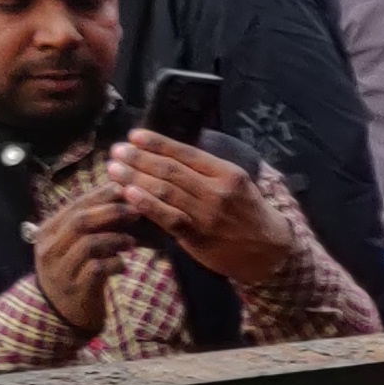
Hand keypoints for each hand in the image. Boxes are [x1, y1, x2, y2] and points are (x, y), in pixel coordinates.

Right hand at [30, 186, 139, 331]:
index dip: (101, 195)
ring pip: (89, 244)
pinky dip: (115, 263)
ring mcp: (60, 271)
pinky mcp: (76, 290)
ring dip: (116, 239)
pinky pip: (98, 269)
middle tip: (136, 212)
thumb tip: (121, 193)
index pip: (75, 206)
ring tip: (130, 243)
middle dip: (112, 212)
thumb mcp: (75, 245)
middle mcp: (49, 250)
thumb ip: (90, 223)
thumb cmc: (74, 272)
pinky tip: (122, 266)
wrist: (59, 316)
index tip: (126, 189)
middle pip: (80, 221)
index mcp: (47, 232)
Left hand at [108, 128, 295, 290]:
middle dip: (139, 158)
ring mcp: (207, 215)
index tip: (134, 135)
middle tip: (117, 150)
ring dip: (135, 178)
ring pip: (166, 192)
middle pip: (171, 171)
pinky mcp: (198, 237)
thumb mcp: (238, 183)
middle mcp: (217, 191)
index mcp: (228, 173)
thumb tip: (171, 153)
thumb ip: (209, 170)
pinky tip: (128, 194)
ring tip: (114, 169)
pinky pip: (167, 218)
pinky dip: (146, 205)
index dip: (158, 143)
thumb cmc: (249, 212)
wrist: (269, 250)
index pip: (187, 153)